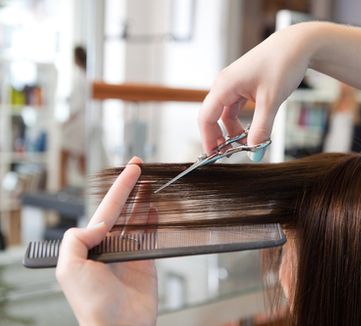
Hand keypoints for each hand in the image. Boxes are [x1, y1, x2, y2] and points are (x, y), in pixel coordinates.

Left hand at [56, 157, 157, 325]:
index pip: (107, 209)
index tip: (131, 169)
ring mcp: (129, 252)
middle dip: (130, 188)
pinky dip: (154, 220)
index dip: (120, 187)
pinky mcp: (146, 261)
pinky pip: (151, 234)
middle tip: (139, 167)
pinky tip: (155, 208)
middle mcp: (110, 245)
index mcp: (91, 245)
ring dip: (143, 200)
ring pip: (137, 218)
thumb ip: (77, 239)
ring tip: (151, 183)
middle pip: (122, 209)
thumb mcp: (69, 269)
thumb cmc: (93, 306)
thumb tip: (99, 223)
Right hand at [198, 24, 315, 155]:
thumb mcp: (271, 101)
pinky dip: (241, 122)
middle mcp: (224, 84)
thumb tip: (255, 154)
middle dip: (219, 137)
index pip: (206, 117)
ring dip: (232, 131)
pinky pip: (235, 109)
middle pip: (213, 117)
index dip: (208, 139)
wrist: (297, 45)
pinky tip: (251, 132)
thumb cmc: (282, 65)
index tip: (214, 157)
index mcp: (224, 85)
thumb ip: (261, 129)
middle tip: (231, 156)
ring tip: (246, 146)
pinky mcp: (244, 86)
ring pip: (225, 114)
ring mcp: (234, 85)